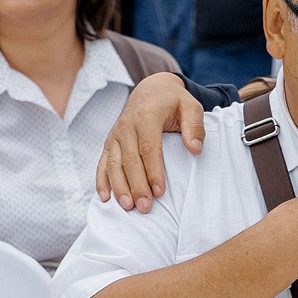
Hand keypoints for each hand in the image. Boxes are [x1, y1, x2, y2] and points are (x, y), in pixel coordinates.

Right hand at [96, 73, 204, 209]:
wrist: (150, 89)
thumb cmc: (174, 101)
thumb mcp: (191, 106)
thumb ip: (195, 126)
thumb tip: (195, 149)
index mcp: (146, 116)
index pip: (148, 148)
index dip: (153, 171)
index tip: (160, 192)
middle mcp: (126, 125)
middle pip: (129, 160)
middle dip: (136, 185)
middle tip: (144, 207)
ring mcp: (115, 134)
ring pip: (113, 163)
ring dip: (119, 186)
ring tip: (127, 206)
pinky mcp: (110, 142)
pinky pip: (102, 162)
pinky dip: (101, 180)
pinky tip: (104, 197)